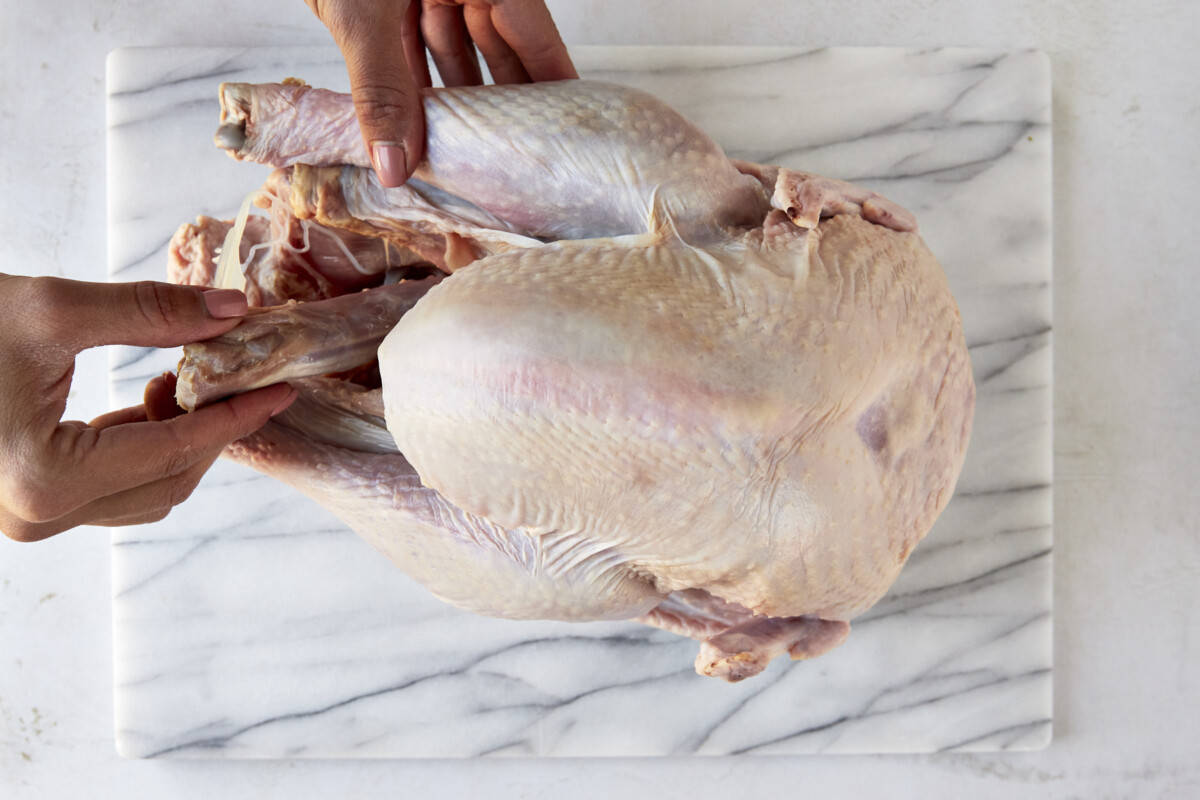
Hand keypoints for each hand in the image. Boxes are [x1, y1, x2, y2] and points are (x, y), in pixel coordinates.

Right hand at [0, 275, 296, 541]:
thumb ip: (150, 313)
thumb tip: (234, 310)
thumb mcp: (49, 310)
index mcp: (43, 480)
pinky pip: (108, 487)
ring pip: (141, 492)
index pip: (174, 452)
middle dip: (207, 430)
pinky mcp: (20, 502)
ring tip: (174, 378)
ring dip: (174, 440)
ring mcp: (24, 517)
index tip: (281, 389)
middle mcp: (34, 516)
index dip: (236, 417)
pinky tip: (142, 396)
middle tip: (228, 373)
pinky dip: (140, 447)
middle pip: (166, 484)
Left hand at [308, 0, 576, 186]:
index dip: (554, 86)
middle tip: (517, 161)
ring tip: (468, 156)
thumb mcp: (366, 13)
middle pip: (499, 49)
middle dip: (503, 104)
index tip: (567, 134)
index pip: (536, 37)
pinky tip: (418, 127)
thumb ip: (382, 89)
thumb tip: (396, 167)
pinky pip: (413, 45)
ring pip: (454, 50)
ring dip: (455, 100)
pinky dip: (413, 83)